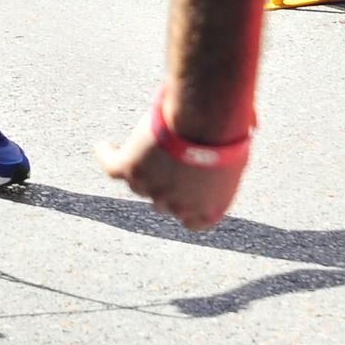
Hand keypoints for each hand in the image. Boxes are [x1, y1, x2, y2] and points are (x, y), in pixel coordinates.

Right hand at [97, 99, 248, 231]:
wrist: (205, 122)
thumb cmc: (227, 135)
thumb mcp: (236, 155)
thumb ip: (226, 162)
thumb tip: (240, 135)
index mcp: (209, 210)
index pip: (193, 222)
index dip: (185, 208)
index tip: (183, 194)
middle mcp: (178, 206)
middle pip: (162, 202)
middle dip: (163, 185)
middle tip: (163, 162)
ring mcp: (152, 190)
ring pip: (137, 183)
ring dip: (137, 168)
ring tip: (135, 148)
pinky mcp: (130, 169)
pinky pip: (111, 166)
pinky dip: (106, 155)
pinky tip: (104, 145)